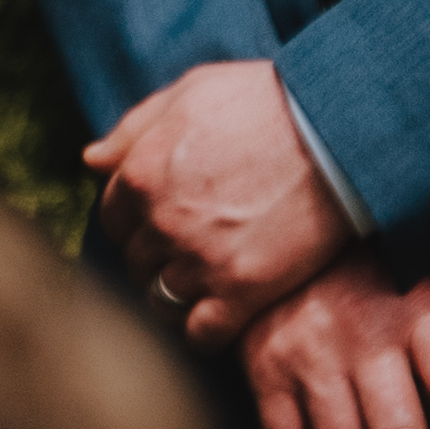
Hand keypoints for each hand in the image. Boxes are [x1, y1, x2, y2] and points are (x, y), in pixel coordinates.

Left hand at [86, 56, 350, 336]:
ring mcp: (198, 260)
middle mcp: (159, 222)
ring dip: (177, 296)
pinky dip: (206, 330)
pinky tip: (225, 314)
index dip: (138, 223)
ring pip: (161, 300)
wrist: (339, 133)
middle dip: (157, 259)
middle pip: (136, 261)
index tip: (164, 224)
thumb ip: (135, 130)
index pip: (114, 219)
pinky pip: (200, 333)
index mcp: (140, 176)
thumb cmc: (267, 102)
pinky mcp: (241, 291)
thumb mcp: (190, 95)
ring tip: (206, 286)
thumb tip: (90, 160)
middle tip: (193, 254)